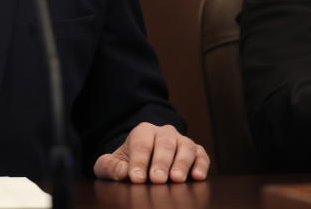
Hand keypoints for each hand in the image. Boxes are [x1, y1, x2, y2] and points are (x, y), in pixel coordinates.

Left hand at [93, 123, 209, 183]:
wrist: (145, 164)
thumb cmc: (128, 164)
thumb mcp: (112, 163)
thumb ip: (109, 166)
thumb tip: (122, 171)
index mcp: (143, 131)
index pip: (141, 143)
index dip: (139, 161)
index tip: (137, 178)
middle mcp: (164, 132)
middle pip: (164, 143)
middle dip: (161, 162)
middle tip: (157, 180)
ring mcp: (182, 141)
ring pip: (186, 147)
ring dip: (182, 163)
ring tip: (176, 179)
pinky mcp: (197, 153)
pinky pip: (202, 155)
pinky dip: (201, 165)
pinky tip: (197, 177)